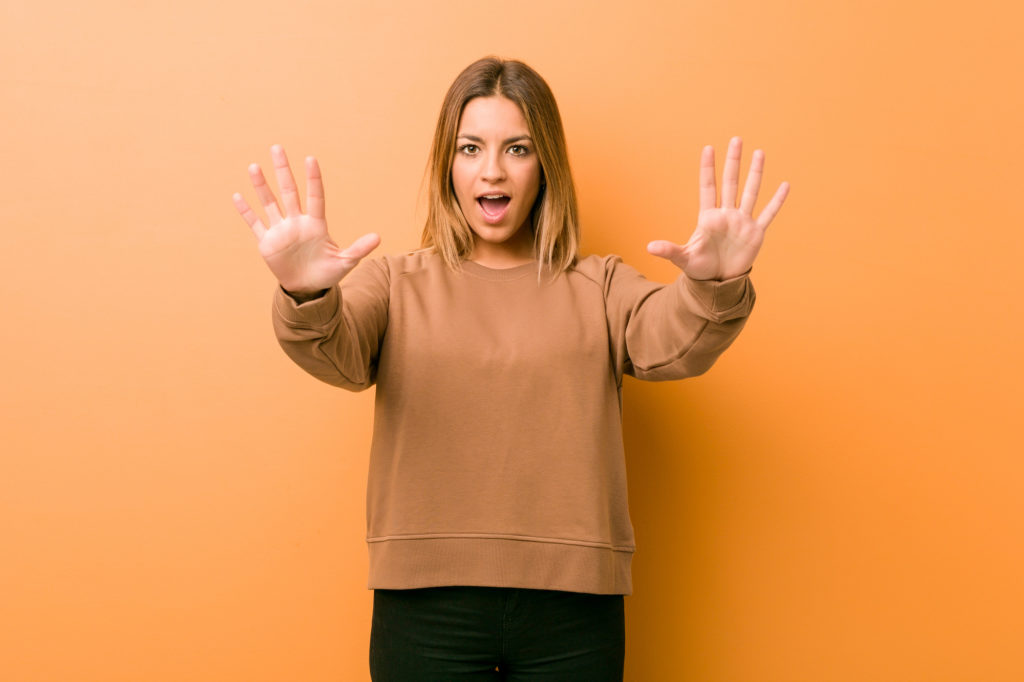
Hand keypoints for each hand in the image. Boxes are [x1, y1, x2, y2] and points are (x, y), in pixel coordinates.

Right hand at [232, 144, 379, 294]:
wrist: (308, 288)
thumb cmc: (327, 273)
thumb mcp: (345, 262)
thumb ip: (359, 249)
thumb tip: (378, 237)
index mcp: (316, 224)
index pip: (315, 196)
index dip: (313, 179)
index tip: (310, 159)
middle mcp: (297, 222)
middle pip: (289, 191)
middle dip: (283, 171)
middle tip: (277, 148)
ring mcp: (281, 230)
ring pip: (270, 203)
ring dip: (261, 186)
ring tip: (253, 166)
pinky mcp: (267, 242)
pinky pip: (255, 224)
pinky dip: (246, 212)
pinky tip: (237, 196)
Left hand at [647, 137, 788, 280]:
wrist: (718, 281)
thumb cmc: (699, 268)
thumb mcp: (683, 259)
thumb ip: (669, 250)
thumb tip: (649, 247)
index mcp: (708, 217)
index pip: (708, 187)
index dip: (708, 168)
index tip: (708, 148)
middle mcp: (726, 214)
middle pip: (730, 182)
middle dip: (733, 162)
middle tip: (737, 139)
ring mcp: (742, 222)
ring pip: (751, 192)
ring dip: (755, 173)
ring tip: (759, 152)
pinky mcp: (755, 233)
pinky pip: (768, 213)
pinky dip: (777, 201)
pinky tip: (785, 185)